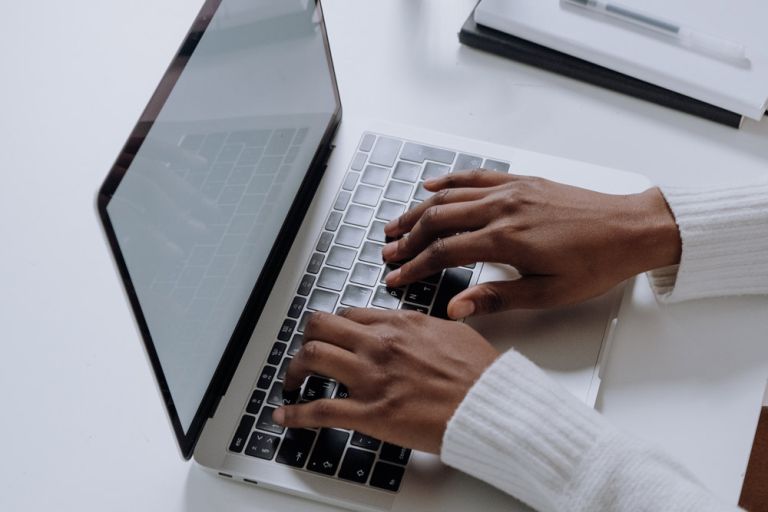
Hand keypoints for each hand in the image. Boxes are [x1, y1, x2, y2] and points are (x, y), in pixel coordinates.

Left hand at [273, 309, 498, 453]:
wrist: (490, 405)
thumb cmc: (479, 373)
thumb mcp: (452, 331)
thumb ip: (422, 326)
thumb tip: (411, 328)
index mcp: (399, 324)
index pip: (349, 314)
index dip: (333, 326)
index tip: (329, 336)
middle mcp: (379, 344)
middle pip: (320, 326)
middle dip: (306, 339)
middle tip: (305, 354)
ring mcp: (371, 377)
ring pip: (312, 357)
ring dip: (295, 370)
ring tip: (293, 382)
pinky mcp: (370, 413)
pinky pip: (319, 410)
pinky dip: (295, 413)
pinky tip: (284, 415)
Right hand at [382, 171, 680, 317]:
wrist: (631, 229)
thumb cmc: (596, 264)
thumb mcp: (548, 294)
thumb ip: (496, 298)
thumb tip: (456, 308)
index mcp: (506, 241)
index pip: (443, 252)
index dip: (414, 266)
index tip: (396, 277)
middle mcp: (502, 209)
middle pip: (437, 220)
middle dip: (407, 238)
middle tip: (388, 252)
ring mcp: (510, 190)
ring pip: (449, 196)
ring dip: (418, 210)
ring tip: (396, 224)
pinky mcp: (521, 181)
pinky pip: (475, 177)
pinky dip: (448, 181)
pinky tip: (430, 185)